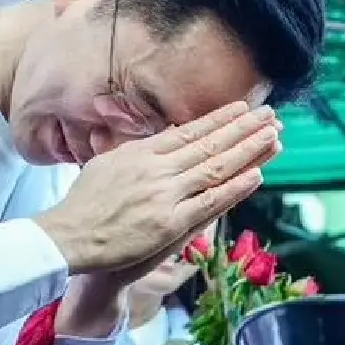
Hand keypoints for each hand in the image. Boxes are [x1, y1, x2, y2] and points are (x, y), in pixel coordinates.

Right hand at [34, 104, 279, 276]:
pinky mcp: (170, 223)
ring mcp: (166, 195)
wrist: (70, 236)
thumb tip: (162, 139)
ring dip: (248, 150)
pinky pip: (210, 202)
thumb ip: (137, 151)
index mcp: (142, 152)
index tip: (242, 108)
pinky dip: (235, 187)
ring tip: (274, 136)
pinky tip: (257, 173)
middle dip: (243, 127)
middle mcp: (158, 168)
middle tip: (271, 114)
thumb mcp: (108, 164)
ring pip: (216, 167)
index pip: (188, 130)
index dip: (219, 119)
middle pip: (209, 143)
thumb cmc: (85, 205)